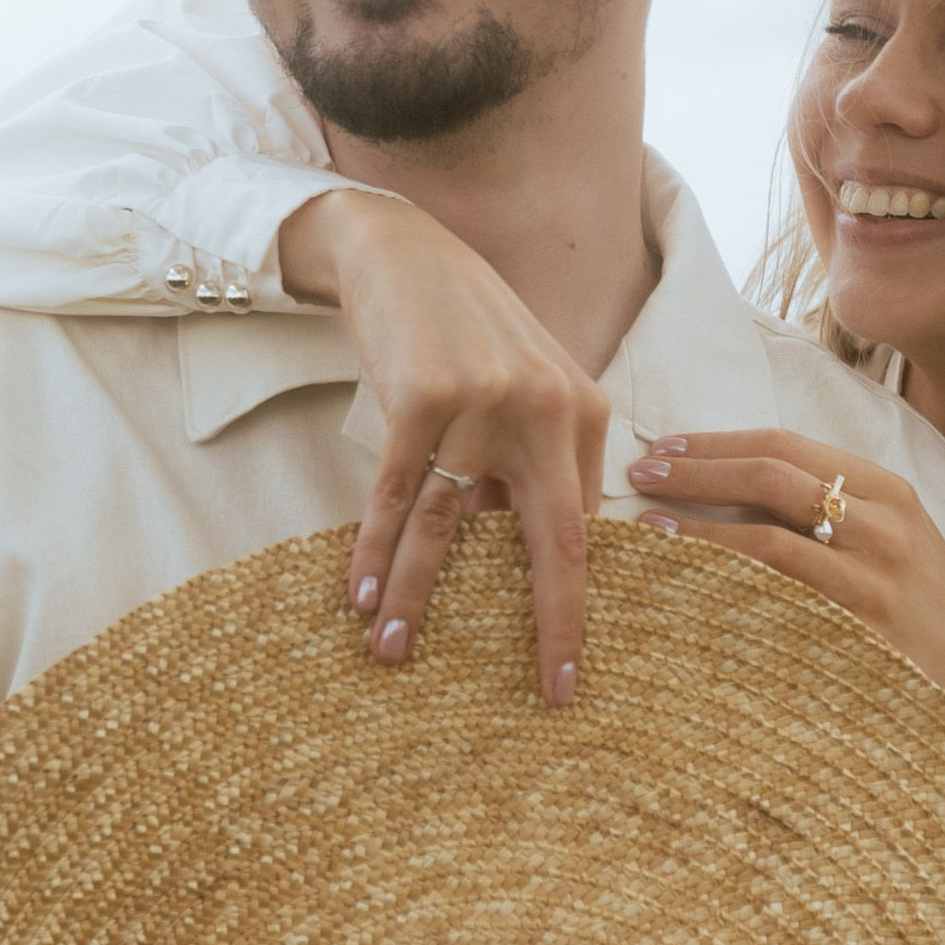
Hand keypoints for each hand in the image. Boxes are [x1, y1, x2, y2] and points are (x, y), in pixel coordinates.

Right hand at [280, 188, 606, 706]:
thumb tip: (519, 552)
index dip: (578, 605)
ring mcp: (482, 401)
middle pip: (556, 540)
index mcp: (582, 413)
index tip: (571, 672)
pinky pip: (395, 495)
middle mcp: (544, 408)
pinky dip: (373, 549)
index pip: (585, 530)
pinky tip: (359, 594)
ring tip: (392, 654)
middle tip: (551, 694)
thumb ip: (535, 463)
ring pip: (450, 528)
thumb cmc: (464, 330)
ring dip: (416, 597)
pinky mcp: (419, 396)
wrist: (399, 249)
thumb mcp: (524, 387)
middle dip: (554, 624)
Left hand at [629, 431, 944, 777]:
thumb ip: (838, 522)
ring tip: (645, 520)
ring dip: (697, 511)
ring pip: (768, 517)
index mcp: (891, 490)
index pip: (789, 444)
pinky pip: (777, 573)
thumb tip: (747, 503)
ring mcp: (876, 561)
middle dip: (697, 463)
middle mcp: (885, 515)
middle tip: (640, 469)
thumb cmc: (926, 634)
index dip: (720, 440)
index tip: (667, 445)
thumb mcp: (897, 556)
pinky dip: (721, 560)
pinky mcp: (862, 610)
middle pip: (772, 467)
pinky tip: (682, 561)